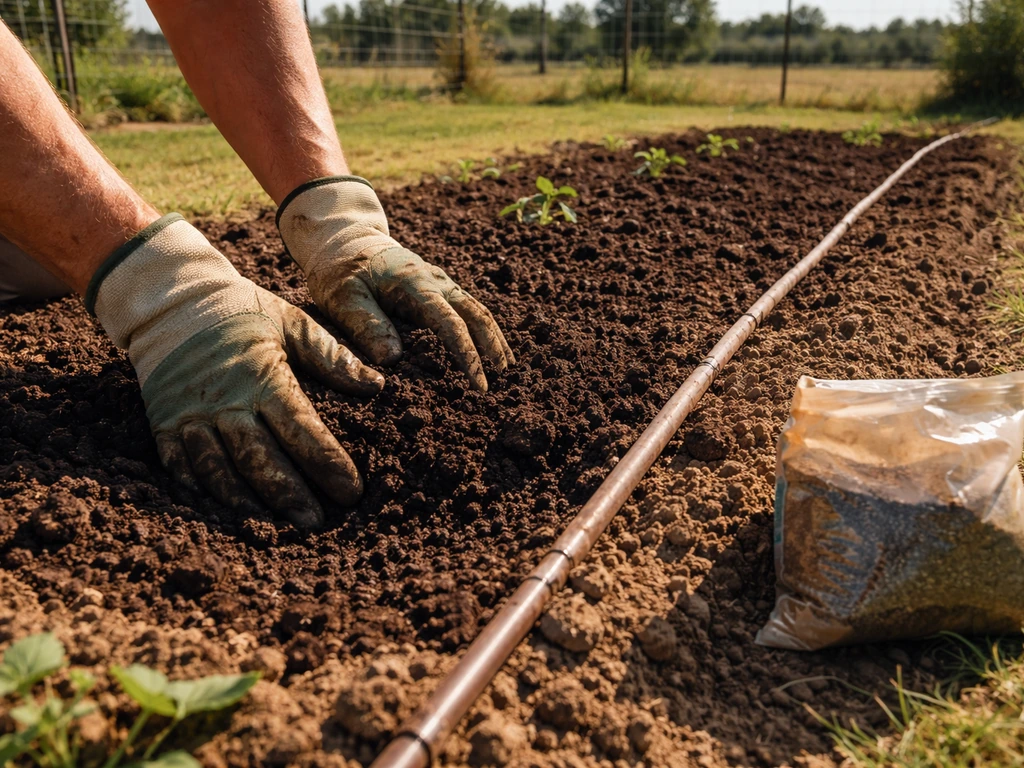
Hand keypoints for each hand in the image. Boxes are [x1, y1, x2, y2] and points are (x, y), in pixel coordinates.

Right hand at [89, 214, 382, 528]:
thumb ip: (332, 356)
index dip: (328, 464)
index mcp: (262, 378)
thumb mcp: (292, 321)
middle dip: (290, 494)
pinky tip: (223, 513)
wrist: (171, 299)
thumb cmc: (242, 311)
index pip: (302, 430)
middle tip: (316, 524)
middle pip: (260, 459)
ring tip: (271, 529)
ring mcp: (190, 417)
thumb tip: (377, 384)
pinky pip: (181, 467)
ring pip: (219, 471)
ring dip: (246, 503)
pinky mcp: (165, 425)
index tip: (352, 491)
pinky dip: (201, 492)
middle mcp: (226, 402)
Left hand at [277, 176, 513, 391]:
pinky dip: (483, 328)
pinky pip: (468, 307)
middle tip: (504, 379)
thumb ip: (366, 326)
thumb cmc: (340, 268)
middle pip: (477, 313)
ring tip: (506, 367)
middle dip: (492, 346)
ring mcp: (440, 282)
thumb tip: (393, 360)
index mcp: (415, 284)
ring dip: (494, 337)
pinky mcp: (438, 287)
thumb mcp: (343, 297)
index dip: (467, 354)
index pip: (450, 322)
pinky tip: (490, 346)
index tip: (478, 383)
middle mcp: (435, 281)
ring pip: (478, 309)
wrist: (345, 238)